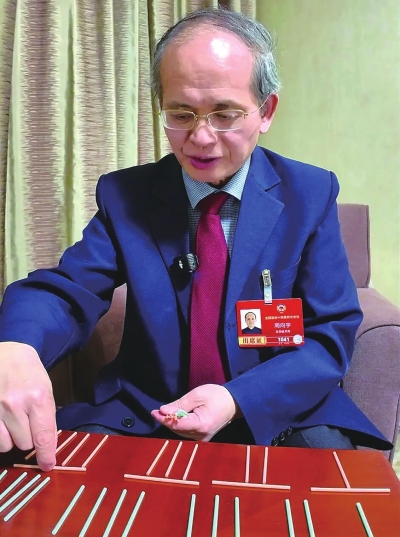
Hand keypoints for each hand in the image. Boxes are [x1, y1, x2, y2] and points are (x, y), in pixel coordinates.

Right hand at [0, 342, 56, 470]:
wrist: (5, 353)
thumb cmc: (28, 371)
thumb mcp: (45, 388)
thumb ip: (46, 416)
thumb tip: (46, 445)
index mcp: (37, 397)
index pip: (43, 436)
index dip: (46, 455)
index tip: (48, 465)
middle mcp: (15, 404)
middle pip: (25, 443)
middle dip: (27, 436)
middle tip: (26, 420)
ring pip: (5, 445)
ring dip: (10, 437)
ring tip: (12, 419)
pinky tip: (2, 421)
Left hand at [151, 384, 238, 440]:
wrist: (234, 403)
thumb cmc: (217, 396)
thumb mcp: (197, 395)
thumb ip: (180, 405)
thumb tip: (163, 411)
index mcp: (200, 425)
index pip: (176, 425)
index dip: (163, 419)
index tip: (154, 412)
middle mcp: (201, 435)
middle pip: (177, 430)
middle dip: (166, 421)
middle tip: (156, 411)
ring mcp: (203, 438)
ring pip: (181, 433)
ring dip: (172, 423)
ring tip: (163, 414)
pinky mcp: (204, 437)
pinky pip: (187, 433)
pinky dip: (180, 426)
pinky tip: (175, 418)